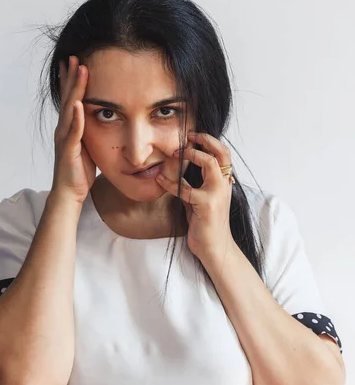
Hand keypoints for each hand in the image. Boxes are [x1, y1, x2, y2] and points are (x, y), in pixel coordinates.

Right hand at [51, 55, 95, 204]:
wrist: (70, 193)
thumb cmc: (80, 172)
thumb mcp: (88, 146)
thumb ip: (90, 132)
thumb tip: (102, 120)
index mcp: (69, 128)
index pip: (70, 99)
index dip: (72, 81)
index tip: (75, 61)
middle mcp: (63, 130)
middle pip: (67, 98)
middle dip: (70, 77)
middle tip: (73, 56)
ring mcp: (64, 139)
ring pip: (69, 109)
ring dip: (74, 89)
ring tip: (78, 70)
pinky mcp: (69, 150)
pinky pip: (73, 132)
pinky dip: (75, 117)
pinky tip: (77, 104)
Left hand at [155, 132, 234, 259]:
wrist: (215, 248)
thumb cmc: (205, 224)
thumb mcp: (200, 200)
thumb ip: (194, 184)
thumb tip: (176, 170)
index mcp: (224, 182)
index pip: (223, 153)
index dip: (209, 141)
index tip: (192, 136)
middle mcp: (224, 185)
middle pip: (221, 152)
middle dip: (205, 139)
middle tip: (187, 136)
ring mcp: (217, 194)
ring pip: (209, 163)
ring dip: (191, 154)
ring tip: (176, 153)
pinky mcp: (206, 205)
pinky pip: (186, 188)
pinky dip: (171, 183)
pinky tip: (161, 181)